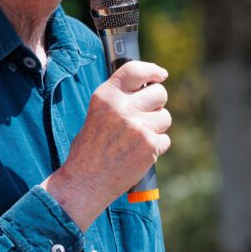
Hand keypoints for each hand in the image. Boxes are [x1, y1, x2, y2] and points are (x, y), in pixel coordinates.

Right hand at [42, 61, 171, 230]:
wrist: (85, 180)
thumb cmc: (89, 149)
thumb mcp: (97, 113)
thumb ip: (119, 99)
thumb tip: (145, 88)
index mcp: (106, 96)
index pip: (135, 70)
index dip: (152, 71)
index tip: (161, 75)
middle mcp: (122, 107)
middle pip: (159, 93)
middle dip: (156, 104)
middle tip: (146, 116)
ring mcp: (137, 126)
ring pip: (165, 117)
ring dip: (156, 127)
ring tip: (136, 139)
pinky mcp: (149, 145)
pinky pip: (165, 139)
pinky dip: (155, 147)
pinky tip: (138, 153)